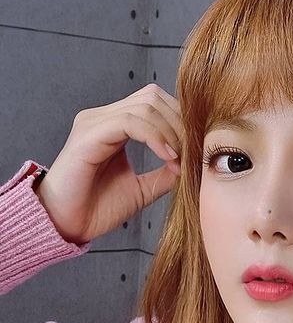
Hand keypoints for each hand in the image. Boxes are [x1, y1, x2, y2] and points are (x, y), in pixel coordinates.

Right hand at [36, 83, 183, 244]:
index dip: (181, 122)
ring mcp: (94, 123)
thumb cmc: (99, 208)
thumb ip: (166, 173)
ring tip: (178, 161)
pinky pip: (130, 121)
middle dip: (180, 124)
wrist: (68, 225)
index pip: (156, 103)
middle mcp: (103, 118)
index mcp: (116, 125)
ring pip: (145, 106)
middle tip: (191, 154)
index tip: (194, 152)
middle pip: (154, 97)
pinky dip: (155, 137)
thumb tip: (192, 164)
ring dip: (171, 133)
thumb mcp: (144, 188)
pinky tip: (167, 158)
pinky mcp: (88, 135)